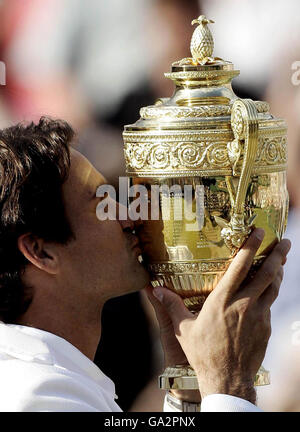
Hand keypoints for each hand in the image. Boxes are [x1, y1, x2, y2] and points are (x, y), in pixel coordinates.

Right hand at [151, 229, 290, 403]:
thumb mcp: (183, 328)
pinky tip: (270, 289)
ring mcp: (258, 316)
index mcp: (223, 300)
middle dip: (277, 254)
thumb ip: (171, 306)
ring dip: (279, 271)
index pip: (241, 266)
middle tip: (284, 240)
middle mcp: (244, 304)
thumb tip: (155, 289)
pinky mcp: (265, 327)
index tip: (258, 232)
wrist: (227, 379)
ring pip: (274, 287)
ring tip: (282, 260)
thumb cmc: (203, 353)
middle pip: (267, 273)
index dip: (251, 246)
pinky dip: (272, 292)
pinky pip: (270, 304)